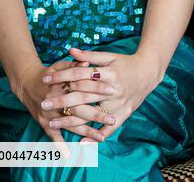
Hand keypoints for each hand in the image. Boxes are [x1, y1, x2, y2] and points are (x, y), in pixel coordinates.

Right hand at [15, 60, 106, 142]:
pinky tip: (68, 153)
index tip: (113, 90)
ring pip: (70, 124)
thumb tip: (88, 62)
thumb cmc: (50, 74)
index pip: (83, 86)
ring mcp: (50, 113)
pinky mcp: (43, 121)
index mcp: (63, 85)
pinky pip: (52, 135)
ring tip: (101, 137)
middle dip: (96, 115)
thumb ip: (75, 64)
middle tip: (112, 120)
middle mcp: (57, 100)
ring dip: (86, 132)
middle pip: (79, 109)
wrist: (27, 83)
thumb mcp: (61, 65)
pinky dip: (59, 144)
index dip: (98, 87)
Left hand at [40, 47, 163, 141]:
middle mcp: (114, 90)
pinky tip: (81, 142)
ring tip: (53, 123)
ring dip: (71, 120)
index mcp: (109, 74)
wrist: (150, 72)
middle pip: (83, 96)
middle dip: (62, 100)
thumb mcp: (110, 57)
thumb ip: (90, 56)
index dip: (62, 76)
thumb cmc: (127, 63)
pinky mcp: (124, 113)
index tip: (46, 79)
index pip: (81, 75)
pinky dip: (95, 136)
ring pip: (91, 114)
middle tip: (43, 103)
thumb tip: (70, 51)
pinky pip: (109, 128)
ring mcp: (119, 104)